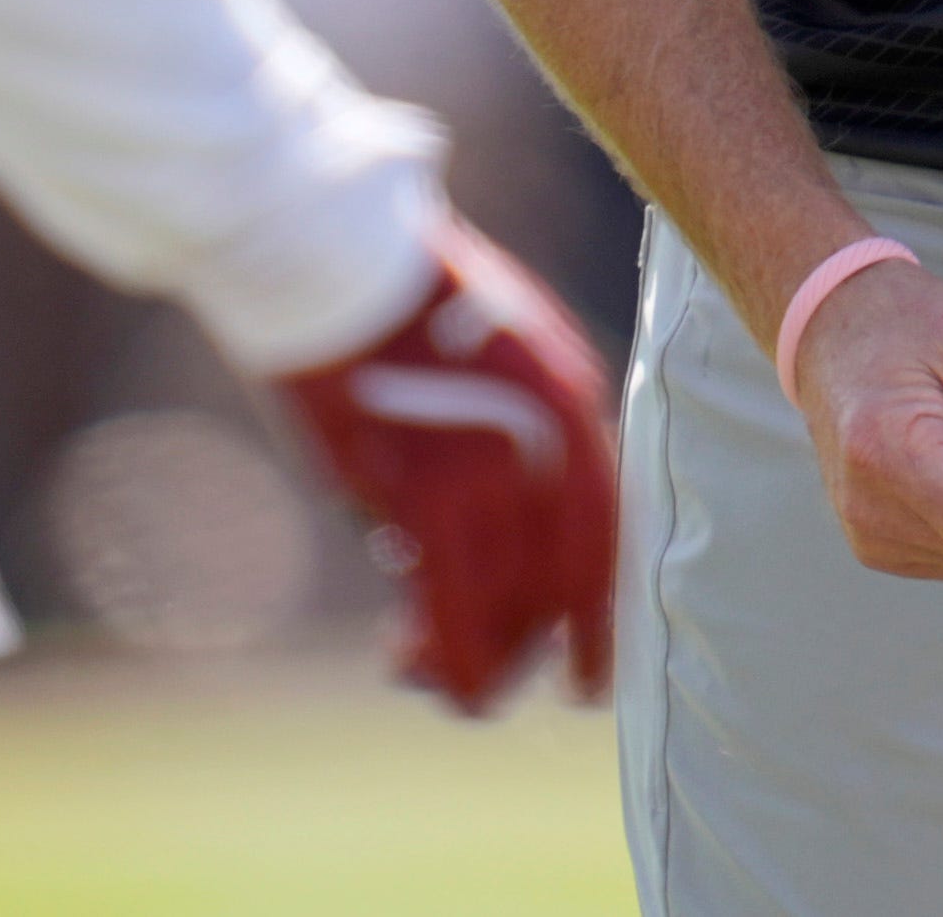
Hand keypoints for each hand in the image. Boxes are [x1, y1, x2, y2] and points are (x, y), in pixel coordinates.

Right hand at [271, 218, 619, 712]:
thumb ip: (526, 427)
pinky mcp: (415, 492)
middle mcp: (543, 444)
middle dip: (522, 645)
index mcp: (573, 401)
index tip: (587, 681)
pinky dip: (437, 649)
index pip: (603, 537)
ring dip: (476, 660)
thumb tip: (512, 514)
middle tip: (484, 675)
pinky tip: (407, 663)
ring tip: (435, 680)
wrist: (339, 262)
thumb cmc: (410, 298)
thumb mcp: (504, 347)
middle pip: (553, 583)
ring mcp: (485, 468)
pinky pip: (442, 604)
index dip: (596, 618)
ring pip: (503, 608)